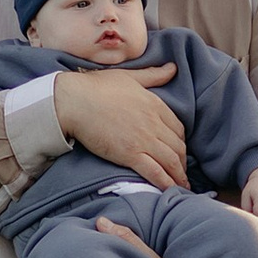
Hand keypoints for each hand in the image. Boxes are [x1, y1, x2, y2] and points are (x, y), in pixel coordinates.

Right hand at [54, 62, 187, 187]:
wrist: (75, 100)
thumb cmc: (97, 86)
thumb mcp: (130, 76)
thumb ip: (153, 75)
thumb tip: (173, 68)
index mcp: (155, 104)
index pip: (178, 128)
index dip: (181, 142)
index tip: (179, 150)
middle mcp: (154, 123)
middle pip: (177, 147)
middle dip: (182, 162)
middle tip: (181, 172)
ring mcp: (143, 140)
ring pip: (170, 161)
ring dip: (178, 176)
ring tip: (181, 186)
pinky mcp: (130, 154)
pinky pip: (155, 172)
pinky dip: (166, 183)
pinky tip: (170, 190)